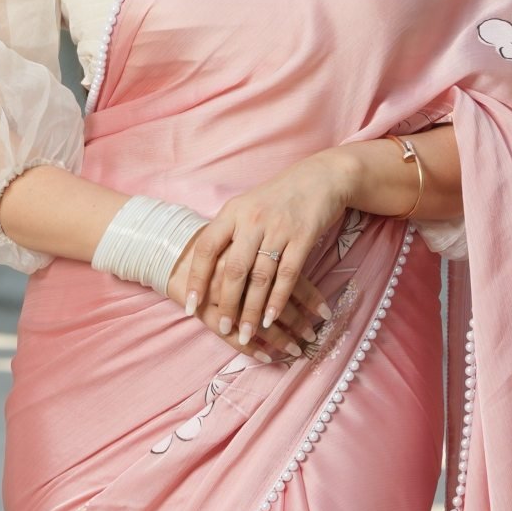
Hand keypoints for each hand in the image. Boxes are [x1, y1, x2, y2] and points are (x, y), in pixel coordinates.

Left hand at [168, 153, 351, 361]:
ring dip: (252, 309)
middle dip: (227, 303)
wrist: (321, 177)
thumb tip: (206, 268)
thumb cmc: (279, 197)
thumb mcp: (248, 207)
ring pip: (260, 277)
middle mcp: (252, 219)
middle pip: (233, 269)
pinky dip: (278, 299)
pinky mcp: (303, 236)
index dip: (197, 279)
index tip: (190, 306)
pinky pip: (288, 274)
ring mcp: (278, 228)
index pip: (207, 248)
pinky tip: (271, 318)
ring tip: (246, 332)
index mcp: (232, 212)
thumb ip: (229, 232)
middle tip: (222, 328)